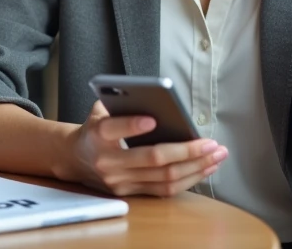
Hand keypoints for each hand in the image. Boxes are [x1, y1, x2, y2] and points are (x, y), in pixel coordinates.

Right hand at [59, 101, 226, 196]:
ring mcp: (120, 181)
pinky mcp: (130, 192)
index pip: (113, 129)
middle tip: (211, 142)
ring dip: (196, 167)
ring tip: (217, 155)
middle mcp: (108, 161)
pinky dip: (189, 180)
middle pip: (152, 158)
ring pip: (164, 178)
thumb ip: (121, 103)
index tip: (153, 119)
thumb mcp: (100, 110)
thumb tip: (155, 98)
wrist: (74, 158)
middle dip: (187, 151)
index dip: (133, 126)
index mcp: (97, 134)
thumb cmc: (96, 128)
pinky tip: (205, 168)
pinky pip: (165, 190)